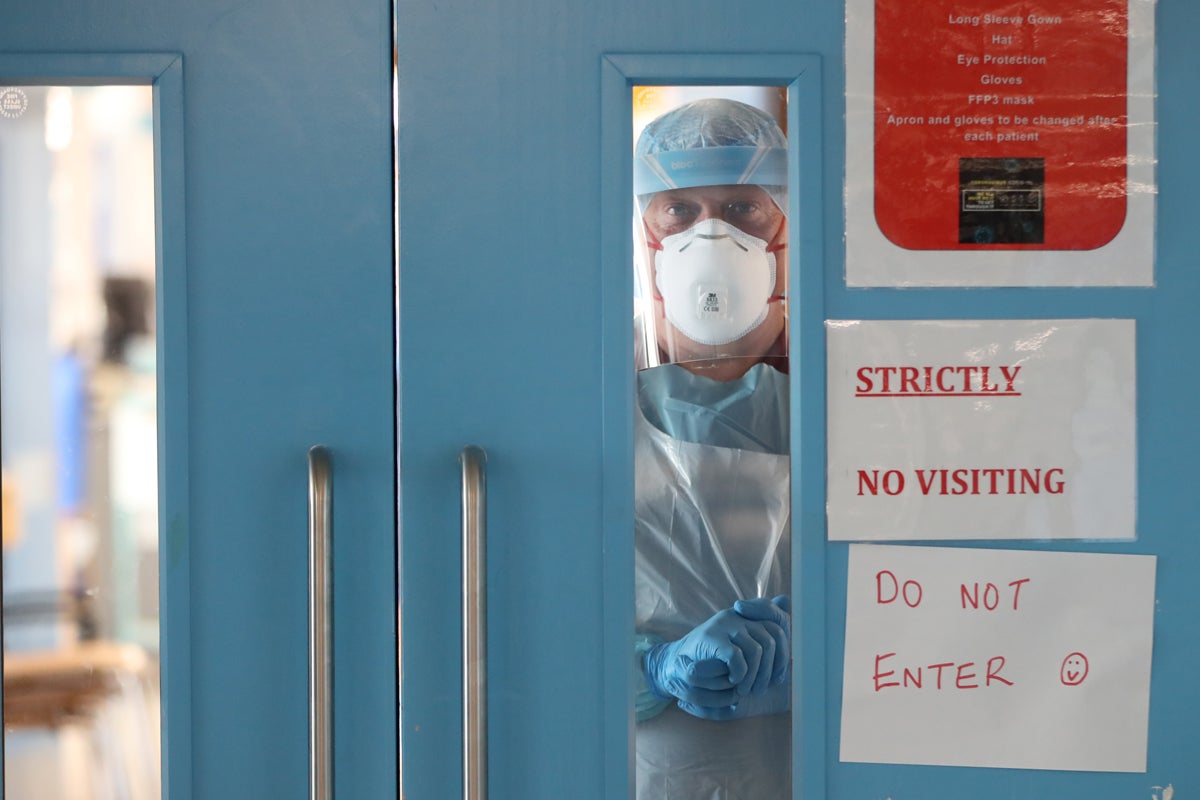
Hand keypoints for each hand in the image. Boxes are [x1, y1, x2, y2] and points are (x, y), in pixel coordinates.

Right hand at [678, 595, 790, 719]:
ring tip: (745, 690)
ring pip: (757, 650)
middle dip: (769, 669)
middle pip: (772, 639)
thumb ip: (763, 625)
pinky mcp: (711, 637)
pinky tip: (734, 681)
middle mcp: (737, 615)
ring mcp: (724, 624)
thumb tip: (786, 600)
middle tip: (758, 689)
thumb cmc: (712, 657)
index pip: (778, 622)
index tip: (776, 677)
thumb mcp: (741, 643)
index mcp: (745, 615)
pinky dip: (740, 674)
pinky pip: (737, 656)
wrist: (678, 663)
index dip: (784, 651)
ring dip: (755, 676)